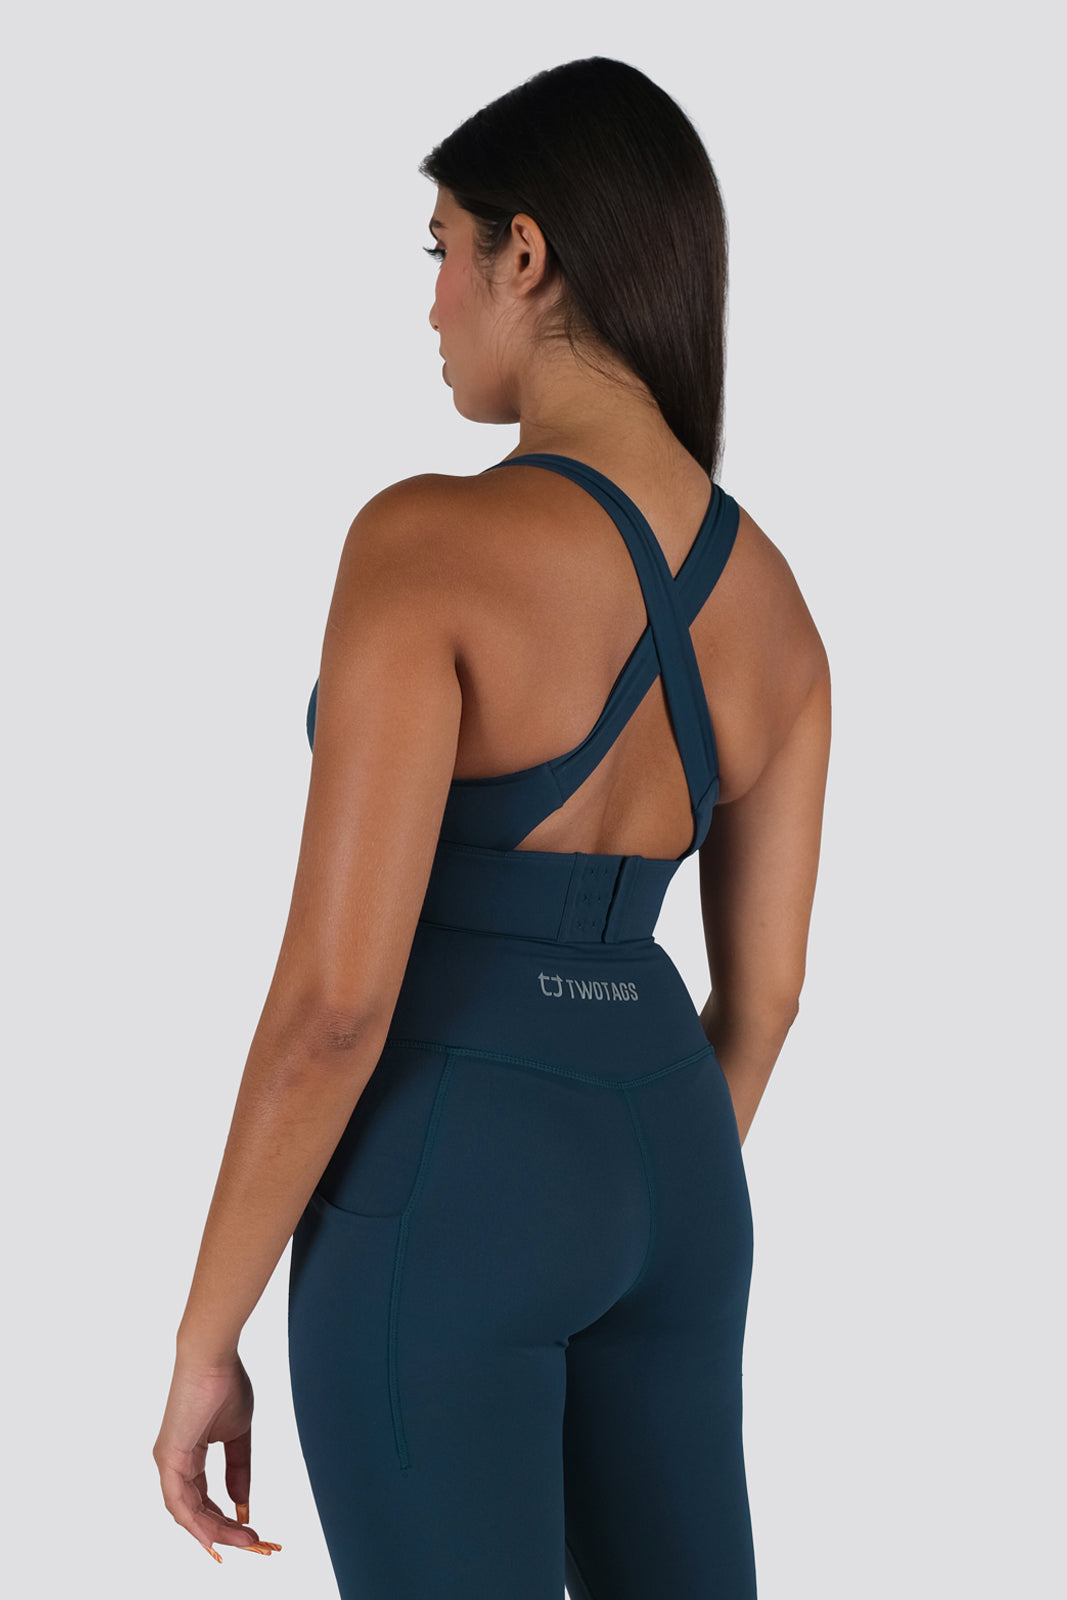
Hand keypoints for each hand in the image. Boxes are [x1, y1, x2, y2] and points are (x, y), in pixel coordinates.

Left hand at [153, 1349, 281, 1561]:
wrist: (214, 1356)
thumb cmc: (226, 1384)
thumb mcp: (239, 1434)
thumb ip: (239, 1468)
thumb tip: (242, 1503)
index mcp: (188, 1455)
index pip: (202, 1499)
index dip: (223, 1519)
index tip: (249, 1530)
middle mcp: (173, 1463)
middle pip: (195, 1511)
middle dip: (224, 1532)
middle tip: (254, 1543)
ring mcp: (168, 1462)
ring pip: (187, 1513)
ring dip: (216, 1532)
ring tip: (246, 1541)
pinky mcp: (168, 1457)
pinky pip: (179, 1503)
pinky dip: (198, 1523)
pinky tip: (218, 1536)